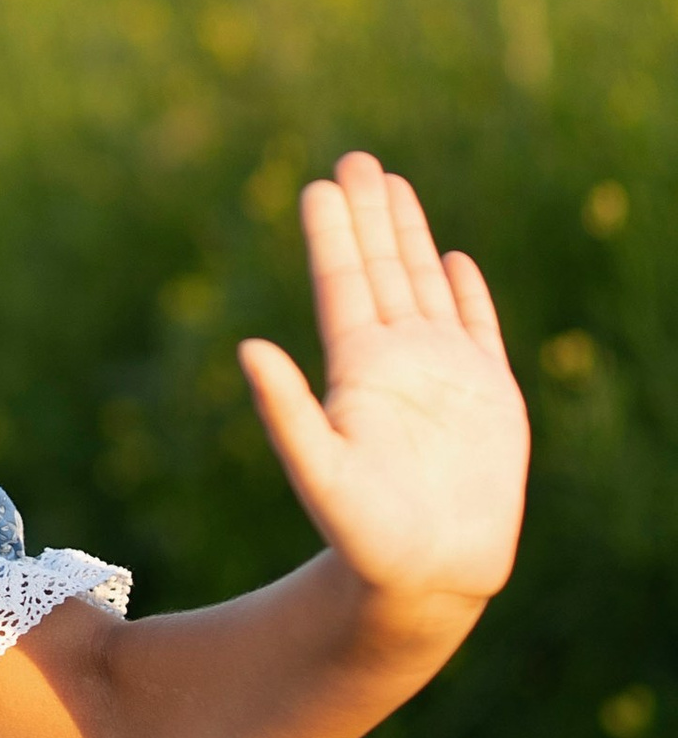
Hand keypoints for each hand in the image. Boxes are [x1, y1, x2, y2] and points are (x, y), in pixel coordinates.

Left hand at [237, 152, 527, 612]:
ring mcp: (446, 375)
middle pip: (380, 271)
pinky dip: (467, 291)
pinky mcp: (491, 396)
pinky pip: (479, 328)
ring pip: (424, 286)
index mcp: (358, 372)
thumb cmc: (366, 537)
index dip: (333, 236)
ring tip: (392, 184)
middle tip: (354, 158)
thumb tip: (247, 348)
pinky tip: (453, 257)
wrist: (427, 579)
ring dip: (410, 236)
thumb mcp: (321, 472)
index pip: (342, 286)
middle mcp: (398, 363)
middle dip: (369, 215)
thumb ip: (286, 411)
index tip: (319, 185)